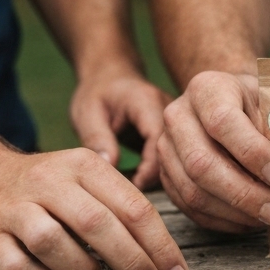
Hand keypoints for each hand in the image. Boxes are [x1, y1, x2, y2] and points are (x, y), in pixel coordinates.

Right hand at [0, 148, 188, 269]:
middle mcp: (47, 181)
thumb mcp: (91, 180)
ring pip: (52, 244)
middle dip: (132, 261)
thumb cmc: (54, 191)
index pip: (133, 206)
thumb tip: (168, 259)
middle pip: (97, 224)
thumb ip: (126, 208)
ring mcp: (14, 209)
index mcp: (83, 164)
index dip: (160, 245)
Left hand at [70, 64, 171, 189]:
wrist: (111, 76)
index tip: (133, 186)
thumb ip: (97, 138)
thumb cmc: (97, 92)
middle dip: (159, 175)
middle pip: (177, 149)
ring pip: (182, 155)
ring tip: (137, 188)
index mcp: (147, 101)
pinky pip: (179, 156)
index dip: (150, 168)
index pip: (160, 139)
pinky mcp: (178, 132)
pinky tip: (145, 181)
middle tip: (132, 192)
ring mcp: (178, 121)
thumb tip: (110, 169)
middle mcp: (171, 109)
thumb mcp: (87, 112)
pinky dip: (165, 172)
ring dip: (165, 176)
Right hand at [157, 71, 269, 233]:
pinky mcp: (166, 176)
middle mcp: (178, 116)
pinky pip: (189, 208)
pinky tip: (248, 221)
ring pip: (193, 192)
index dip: (252, 152)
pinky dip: (222, 221)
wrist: (225, 101)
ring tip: (266, 219)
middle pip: (202, 164)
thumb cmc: (255, 102)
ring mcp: (167, 148)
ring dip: (234, 213)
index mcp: (206, 89)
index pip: (223, 122)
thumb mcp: (269, 98)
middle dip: (243, 194)